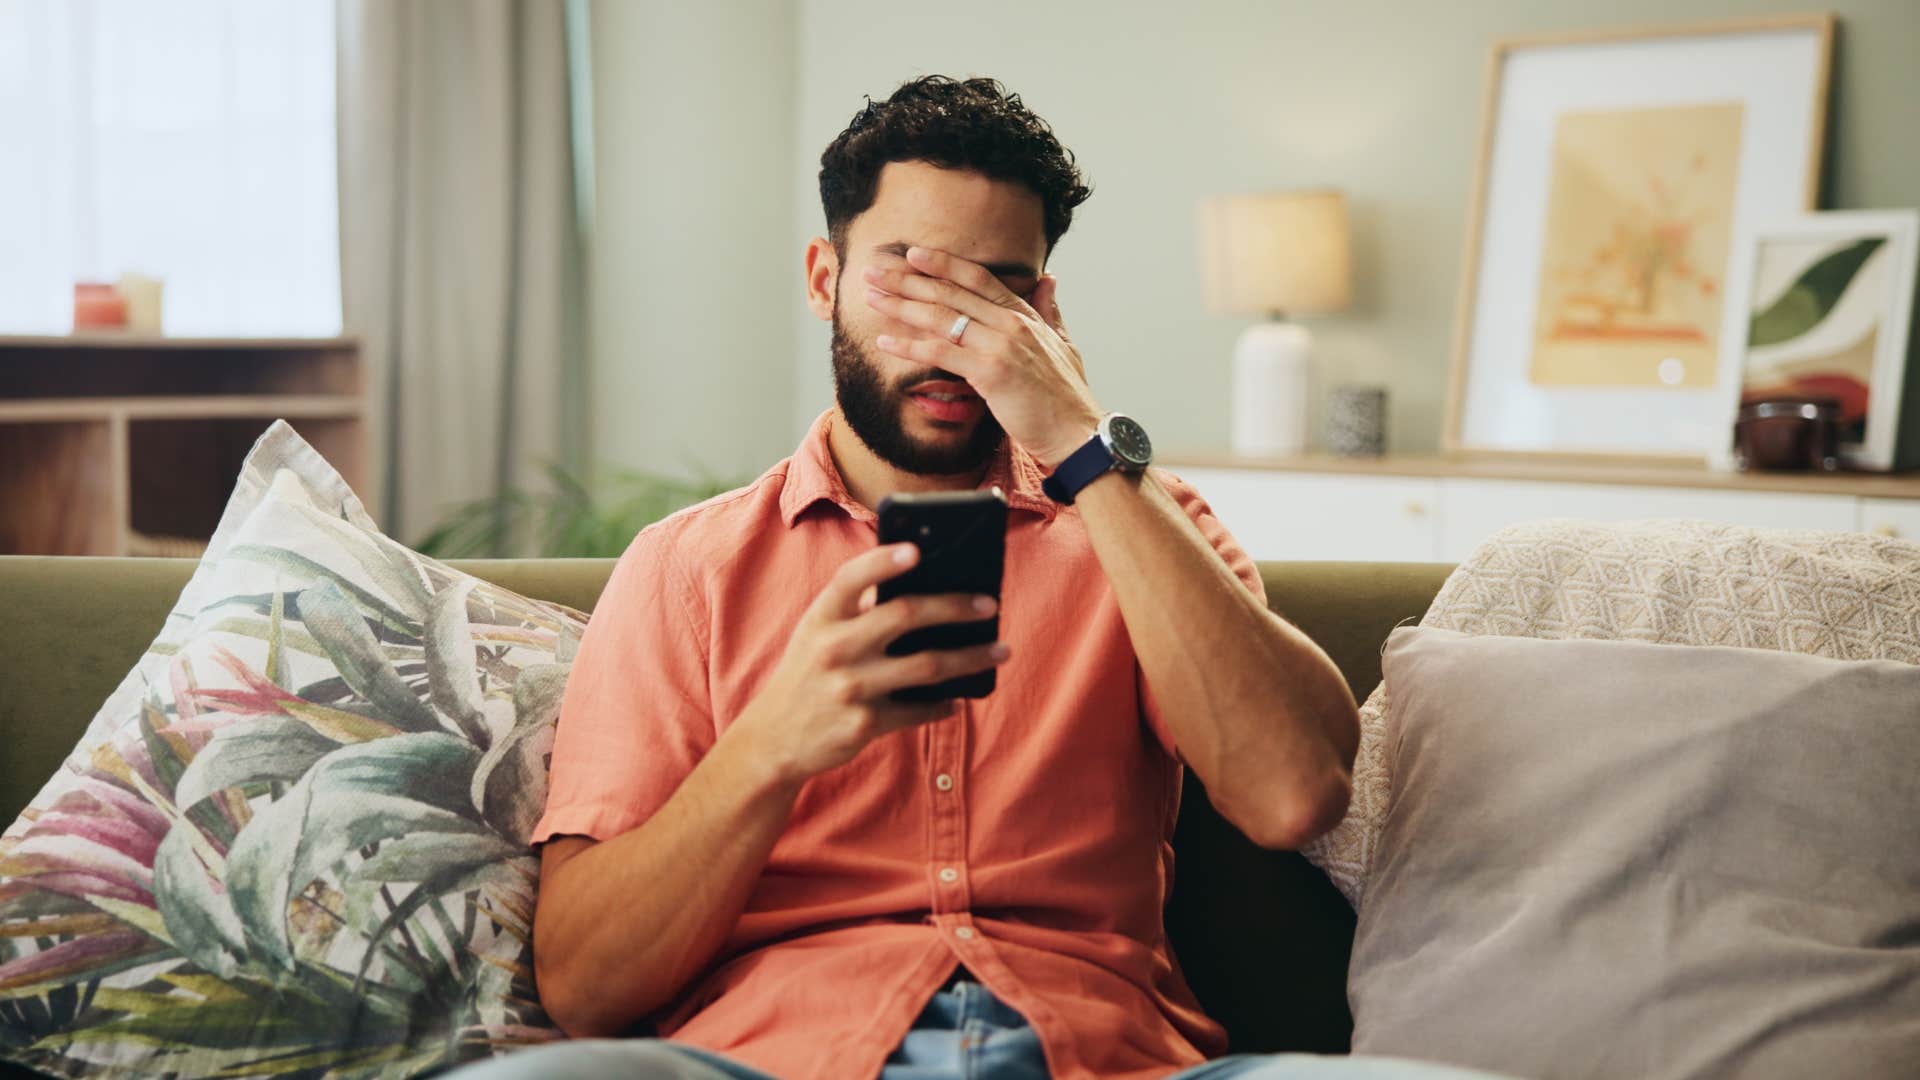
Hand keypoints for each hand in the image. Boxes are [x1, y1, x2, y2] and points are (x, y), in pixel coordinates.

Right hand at [727, 541, 1009, 784]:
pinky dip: (944, 704)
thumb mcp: (818, 634)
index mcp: (822, 617)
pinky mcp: (863, 724)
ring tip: (1000, 650)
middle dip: (954, 607)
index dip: (882, 562)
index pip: (851, 579)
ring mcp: (850, 688)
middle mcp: (833, 648)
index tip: (917, 550)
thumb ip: (858, 611)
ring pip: (927, 666)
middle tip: (990, 604)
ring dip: (971, 657)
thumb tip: (930, 589)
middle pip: (905, 615)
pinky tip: (959, 697)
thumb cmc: (809, 673)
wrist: (773, 739)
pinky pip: (918, 710)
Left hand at [862, 246, 1101, 468]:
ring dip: (900, 305)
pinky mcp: (991, 372)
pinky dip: (909, 346)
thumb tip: (1048, 280)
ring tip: (871, 297)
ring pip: (941, 318)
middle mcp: (1012, 323)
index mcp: (1025, 315)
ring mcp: (1001, 346)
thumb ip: (1050, 310)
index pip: (977, 278)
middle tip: (874, 271)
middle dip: (907, 280)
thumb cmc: (1068, 398)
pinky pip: (941, 353)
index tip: (912, 254)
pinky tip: (885, 341)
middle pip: (951, 292)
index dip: (943, 263)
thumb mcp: (1063, 344)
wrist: (1078, 433)